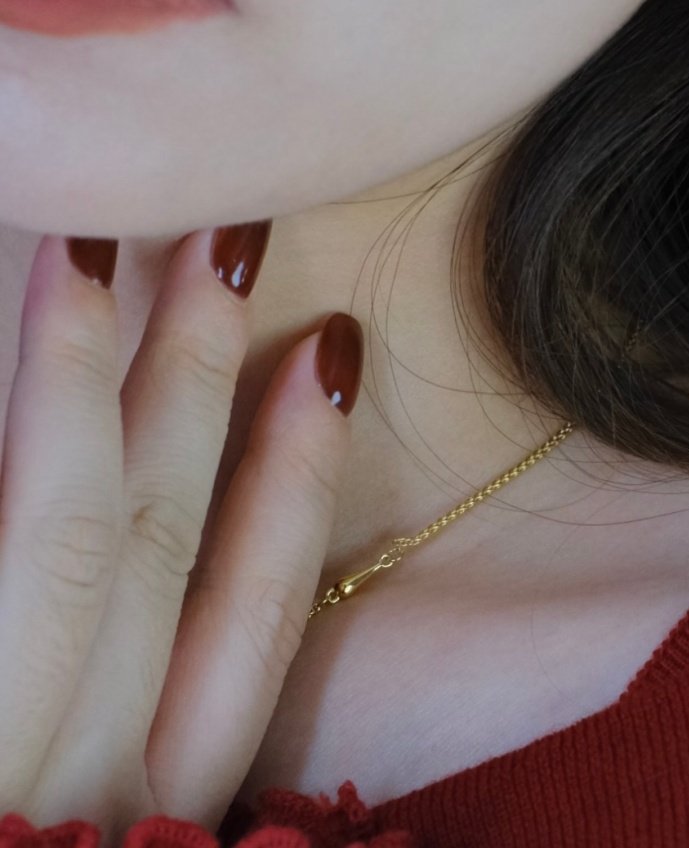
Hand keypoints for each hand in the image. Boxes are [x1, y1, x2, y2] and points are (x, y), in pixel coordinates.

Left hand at [0, 228, 361, 838]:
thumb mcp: (126, 832)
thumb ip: (160, 732)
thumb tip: (220, 586)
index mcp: (141, 819)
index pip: (248, 619)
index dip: (294, 480)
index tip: (325, 345)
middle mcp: (76, 799)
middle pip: (148, 554)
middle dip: (187, 383)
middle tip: (214, 231)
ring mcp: (2, 775)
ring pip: (56, 559)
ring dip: (77, 393)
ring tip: (95, 251)